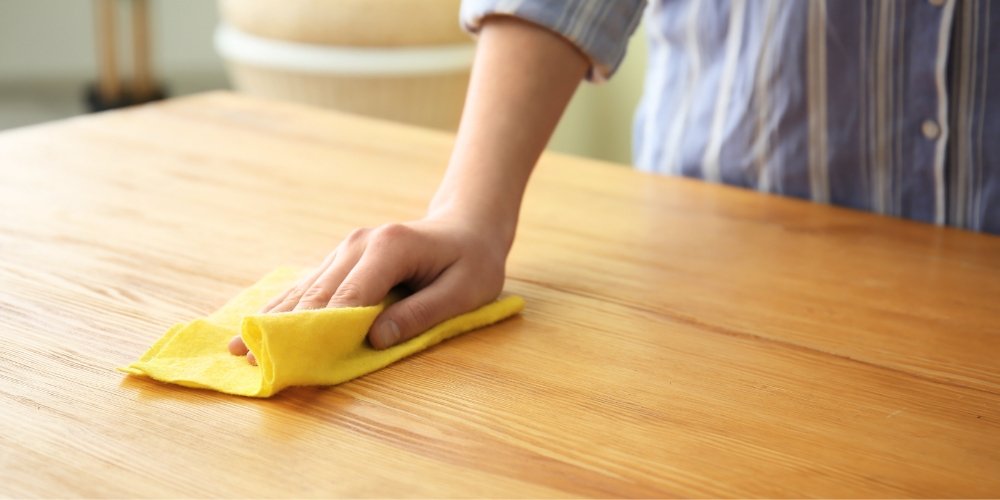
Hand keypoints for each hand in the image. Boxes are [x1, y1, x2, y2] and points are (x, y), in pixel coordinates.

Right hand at [228, 215, 508, 363]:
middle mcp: (358, 244)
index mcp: (389, 248)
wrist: (467, 227)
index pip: (349, 297)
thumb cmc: (472, 262)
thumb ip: (421, 314)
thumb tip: (374, 340)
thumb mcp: (465, 291)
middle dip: (284, 330)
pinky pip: (308, 284)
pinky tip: (256, 325)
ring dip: (273, 320)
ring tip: (239, 350)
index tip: (292, 359)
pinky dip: (283, 307)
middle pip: (317, 294)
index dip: (320, 331)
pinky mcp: (342, 257)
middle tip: (252, 363)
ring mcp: (346, 248)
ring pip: (304, 288)